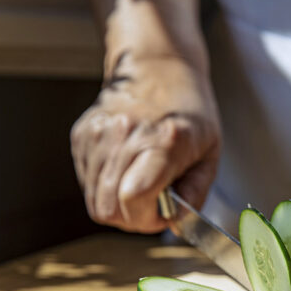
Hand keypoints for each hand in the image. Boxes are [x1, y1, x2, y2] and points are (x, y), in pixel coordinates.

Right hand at [71, 58, 219, 232]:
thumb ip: (194, 195)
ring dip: (118, 206)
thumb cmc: (189, 110)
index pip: (134, 197)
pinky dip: (106, 188)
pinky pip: (87, 184)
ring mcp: (97, 135)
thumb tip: (174, 224)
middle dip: (133, 220)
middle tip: (153, 205)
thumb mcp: (209, 154)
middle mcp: (125, 135)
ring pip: (95, 202)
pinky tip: (126, 168)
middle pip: (109, 209)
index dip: (147, 219)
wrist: (157, 66)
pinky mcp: (81, 136)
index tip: (164, 213)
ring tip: (141, 183)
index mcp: (163, 141)